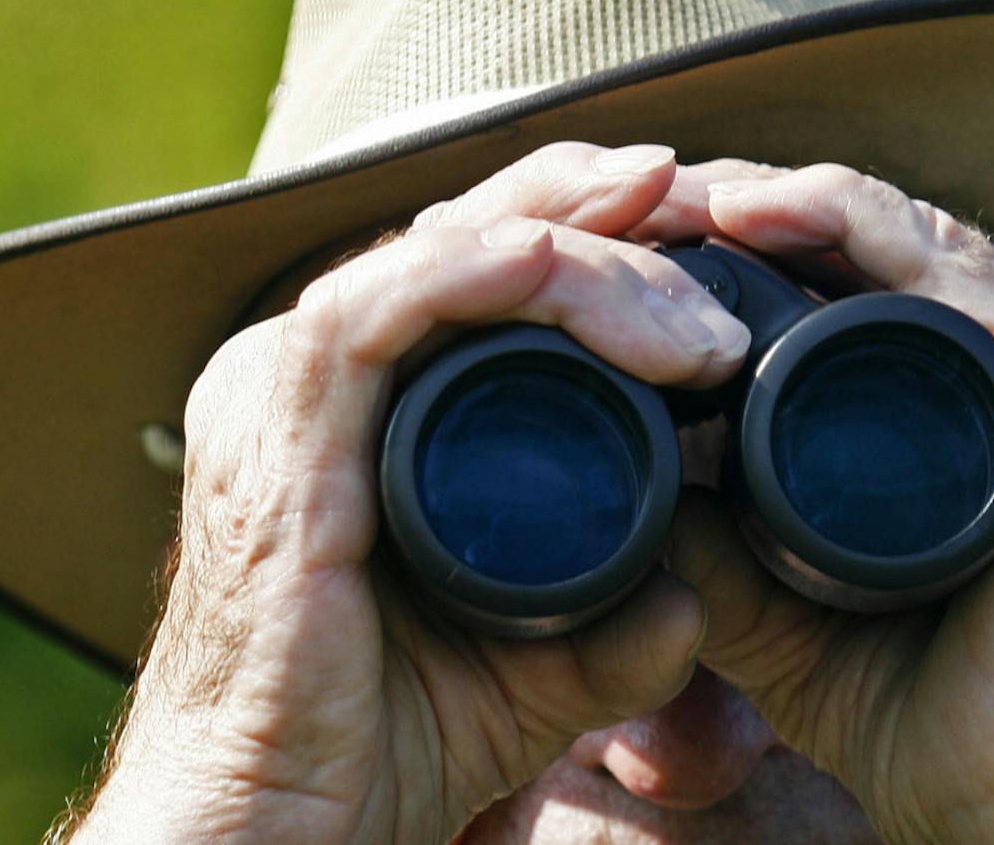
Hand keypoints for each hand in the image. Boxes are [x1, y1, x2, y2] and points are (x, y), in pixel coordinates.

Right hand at [68, 143, 750, 844]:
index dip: (602, 230)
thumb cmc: (373, 746)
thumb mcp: (533, 667)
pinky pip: (385, 302)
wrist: (278, 829)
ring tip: (698, 324)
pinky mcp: (276, 424)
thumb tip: (695, 600)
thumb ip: (619, 628)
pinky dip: (491, 274)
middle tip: (717, 224)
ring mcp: (285, 388)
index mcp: (364, 400)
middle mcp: (316, 371)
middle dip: (609, 209)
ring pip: (452, 251)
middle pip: (477, 228)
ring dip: (590, 263)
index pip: (490, 264)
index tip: (714, 242)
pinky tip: (578, 276)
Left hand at [644, 161, 993, 843]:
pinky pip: (941, 263)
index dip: (762, 254)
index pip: (874, 285)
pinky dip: (837, 219)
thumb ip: (727, 547)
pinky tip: (746, 214)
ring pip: (903, 230)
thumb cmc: (942, 720)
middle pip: (884, 242)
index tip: (646, 255)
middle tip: (639, 207)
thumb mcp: (797, 611)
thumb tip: (633, 490)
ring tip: (668, 199)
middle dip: (755, 211)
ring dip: (775, 199)